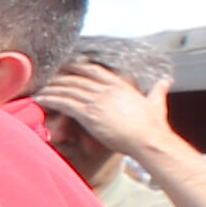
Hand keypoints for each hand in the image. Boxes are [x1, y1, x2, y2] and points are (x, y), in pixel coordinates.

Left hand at [36, 58, 178, 164]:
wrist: (148, 140)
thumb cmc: (153, 126)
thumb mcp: (157, 103)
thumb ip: (158, 91)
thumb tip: (166, 81)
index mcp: (121, 85)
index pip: (95, 70)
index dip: (79, 67)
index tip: (67, 66)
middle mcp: (107, 89)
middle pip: (77, 78)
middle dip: (60, 78)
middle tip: (47, 79)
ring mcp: (97, 101)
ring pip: (68, 89)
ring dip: (51, 88)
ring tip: (40, 89)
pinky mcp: (89, 114)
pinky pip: (65, 103)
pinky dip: (51, 99)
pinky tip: (40, 99)